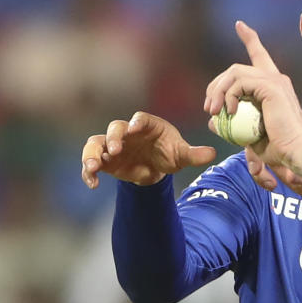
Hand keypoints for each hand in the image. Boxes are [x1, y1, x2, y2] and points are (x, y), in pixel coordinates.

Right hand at [81, 111, 216, 187]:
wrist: (157, 167)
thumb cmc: (169, 153)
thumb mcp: (182, 155)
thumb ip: (194, 154)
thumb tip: (213, 153)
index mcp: (147, 125)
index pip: (140, 119)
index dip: (135, 122)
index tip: (133, 129)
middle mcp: (128, 132)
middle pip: (115, 127)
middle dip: (113, 137)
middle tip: (115, 149)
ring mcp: (114, 145)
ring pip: (96, 143)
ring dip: (92, 154)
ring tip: (93, 167)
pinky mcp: (106, 160)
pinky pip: (91, 162)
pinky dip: (88, 171)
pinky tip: (92, 183)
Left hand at [203, 21, 301, 186]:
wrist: (296, 152)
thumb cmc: (279, 148)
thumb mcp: (248, 135)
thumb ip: (231, 124)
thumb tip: (213, 119)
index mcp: (274, 86)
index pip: (260, 55)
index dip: (250, 38)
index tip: (240, 25)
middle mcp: (276, 78)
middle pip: (236, 68)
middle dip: (216, 85)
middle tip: (208, 107)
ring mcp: (274, 80)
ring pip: (234, 72)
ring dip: (217, 91)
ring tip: (213, 111)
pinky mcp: (271, 85)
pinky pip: (239, 82)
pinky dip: (228, 96)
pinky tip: (228, 111)